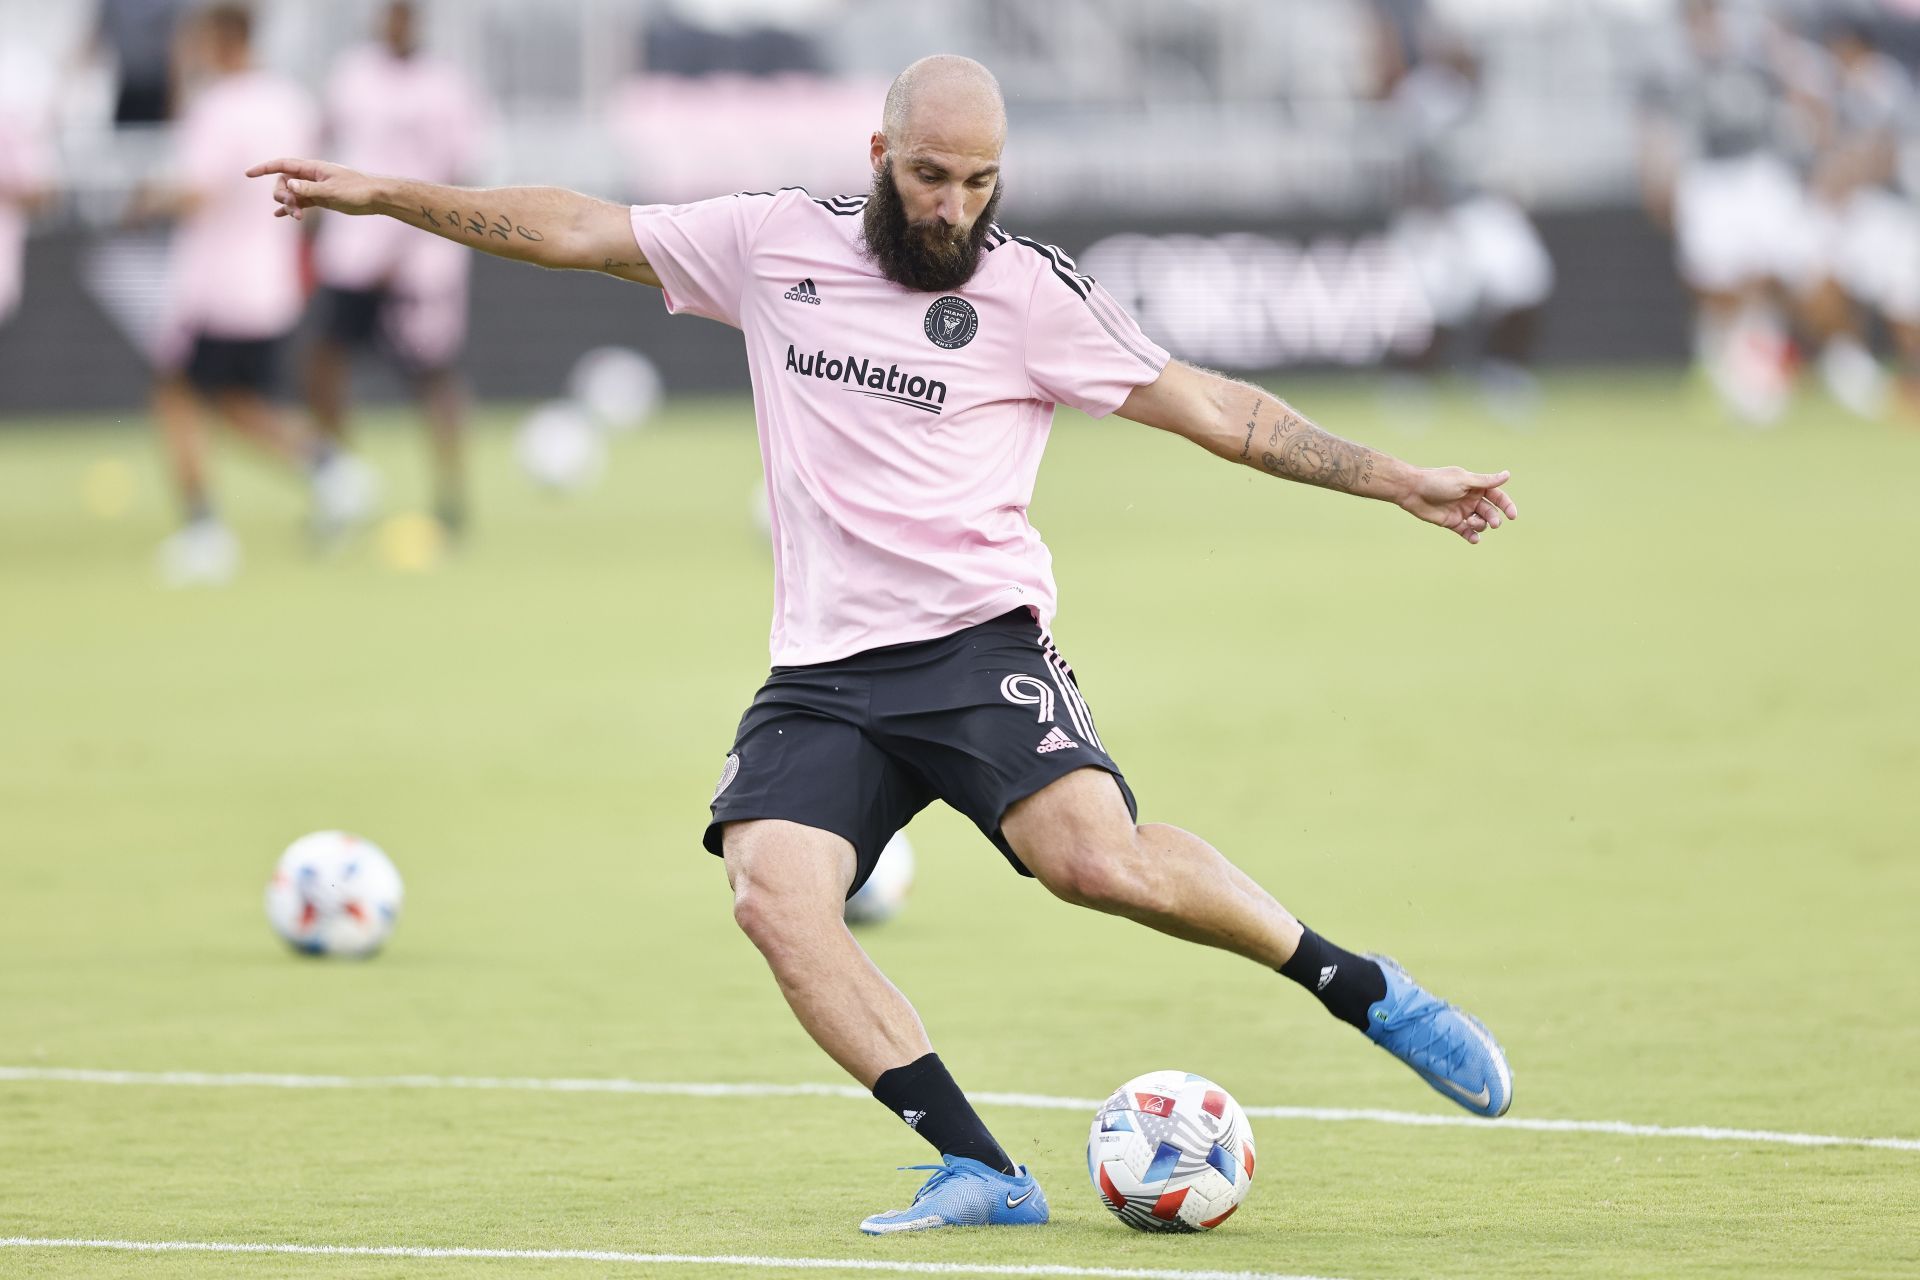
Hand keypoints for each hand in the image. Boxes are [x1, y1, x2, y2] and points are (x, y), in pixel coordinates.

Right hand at [244, 157, 377, 220]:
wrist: (376, 198)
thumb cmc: (357, 191)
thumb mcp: (331, 191)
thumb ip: (309, 189)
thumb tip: (288, 185)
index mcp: (312, 168)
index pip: (282, 165)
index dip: (264, 168)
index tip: (248, 174)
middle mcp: (311, 176)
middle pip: (283, 182)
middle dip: (282, 194)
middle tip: (292, 208)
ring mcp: (315, 188)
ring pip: (292, 194)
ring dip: (289, 205)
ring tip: (297, 218)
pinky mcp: (321, 199)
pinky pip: (300, 202)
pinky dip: (291, 207)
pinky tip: (280, 215)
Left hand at [1398, 467, 1517, 544]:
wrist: (1412, 490)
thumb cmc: (1438, 482)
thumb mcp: (1464, 481)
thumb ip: (1486, 481)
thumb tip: (1508, 474)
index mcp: (1476, 486)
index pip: (1497, 496)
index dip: (1506, 506)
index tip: (1513, 515)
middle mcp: (1471, 499)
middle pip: (1490, 511)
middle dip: (1494, 518)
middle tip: (1493, 523)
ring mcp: (1462, 511)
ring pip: (1480, 522)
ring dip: (1480, 525)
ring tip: (1471, 523)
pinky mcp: (1452, 522)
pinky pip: (1466, 532)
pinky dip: (1472, 536)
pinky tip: (1475, 539)